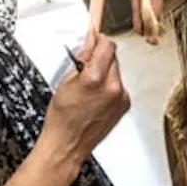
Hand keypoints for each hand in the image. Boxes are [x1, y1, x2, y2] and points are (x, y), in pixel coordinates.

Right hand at [39, 35, 129, 170]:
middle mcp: (113, 88)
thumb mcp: (65, 82)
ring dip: (105, 71)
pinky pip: (119, 85)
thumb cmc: (62, 120)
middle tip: (84, 65)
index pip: (107, 46)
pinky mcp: (124, 106)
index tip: (93, 39)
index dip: (98, 40)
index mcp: (96, 78)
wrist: (67, 146)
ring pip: (116, 71)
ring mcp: (121, 98)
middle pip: (113, 57)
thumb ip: (82, 60)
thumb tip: (90, 45)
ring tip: (89, 85)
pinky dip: (109, 85)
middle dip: (100, 57)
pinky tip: (96, 96)